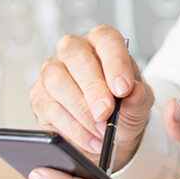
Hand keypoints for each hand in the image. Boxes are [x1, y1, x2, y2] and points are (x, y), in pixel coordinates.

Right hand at [29, 24, 153, 169]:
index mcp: (102, 42)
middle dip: (93, 88)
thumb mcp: (139, 103)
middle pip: (77, 57)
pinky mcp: (39, 96)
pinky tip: (91, 139)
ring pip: (57, 82)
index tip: (123, 88)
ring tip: (102, 130)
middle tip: (106, 112)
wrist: (109, 130)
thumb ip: (139, 97)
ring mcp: (53, 71)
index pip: (107, 40)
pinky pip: (50, 109)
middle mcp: (74, 51)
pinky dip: (73, 129)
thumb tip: (134, 93)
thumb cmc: (124, 106)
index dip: (115, 62)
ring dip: (81, 111)